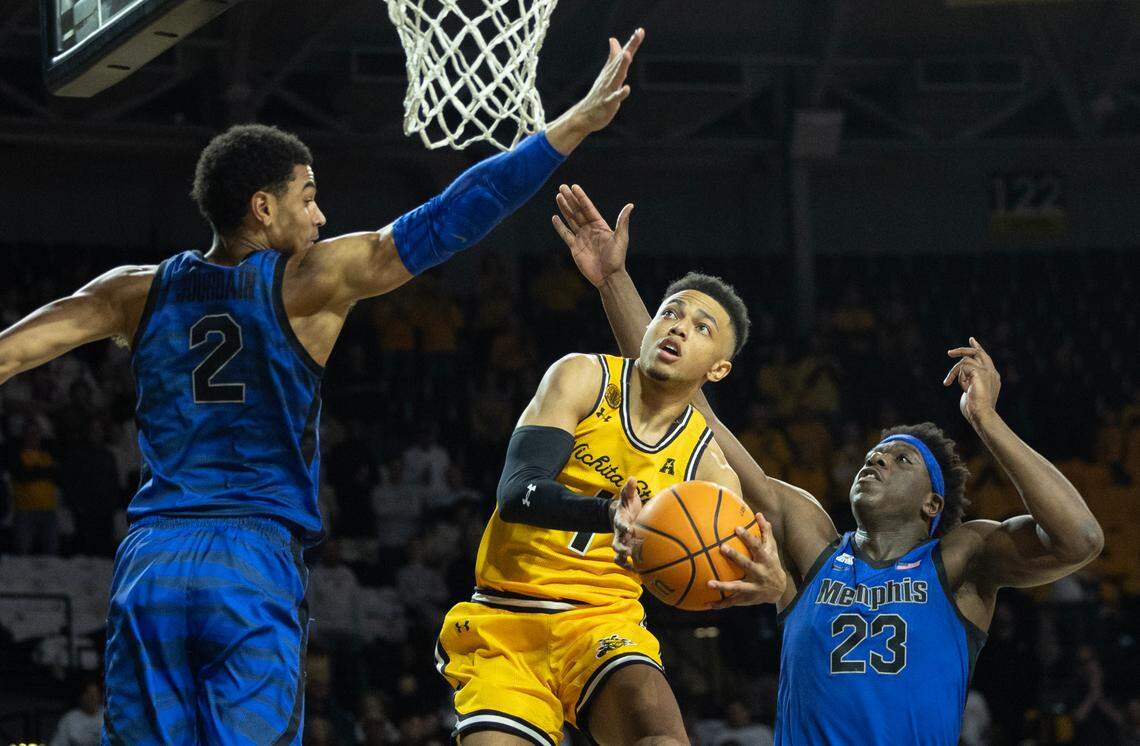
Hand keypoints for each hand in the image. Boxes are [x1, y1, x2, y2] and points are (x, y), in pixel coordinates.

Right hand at [545, 29, 644, 152]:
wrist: (585, 115)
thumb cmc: (598, 94)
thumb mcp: (607, 74)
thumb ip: (613, 57)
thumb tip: (613, 39)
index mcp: (611, 71)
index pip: (623, 54)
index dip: (632, 43)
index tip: (640, 30)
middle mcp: (610, 77)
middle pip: (621, 61)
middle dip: (629, 47)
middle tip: (637, 34)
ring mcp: (608, 90)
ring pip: (617, 76)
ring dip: (622, 65)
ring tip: (627, 54)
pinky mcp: (607, 103)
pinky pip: (614, 98)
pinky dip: (620, 93)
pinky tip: (626, 88)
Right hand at [551, 184, 631, 286]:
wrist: (608, 277)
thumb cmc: (617, 258)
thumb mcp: (621, 238)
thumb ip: (622, 221)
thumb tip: (630, 205)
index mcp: (600, 225)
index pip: (588, 208)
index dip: (581, 197)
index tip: (574, 187)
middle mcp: (590, 229)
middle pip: (578, 211)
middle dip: (570, 199)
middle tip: (562, 187)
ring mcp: (582, 238)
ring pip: (571, 220)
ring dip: (564, 208)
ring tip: (558, 196)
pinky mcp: (575, 247)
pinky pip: (566, 234)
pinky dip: (560, 226)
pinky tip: (555, 217)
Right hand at [611, 477, 642, 568]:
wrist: (620, 515)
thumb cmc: (627, 505)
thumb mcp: (628, 496)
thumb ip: (629, 489)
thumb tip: (632, 478)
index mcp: (620, 520)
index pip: (619, 523)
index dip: (623, 526)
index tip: (629, 528)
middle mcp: (619, 534)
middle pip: (615, 543)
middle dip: (621, 548)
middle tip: (628, 551)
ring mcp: (622, 543)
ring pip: (618, 556)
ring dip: (624, 562)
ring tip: (634, 568)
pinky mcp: (627, 549)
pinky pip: (627, 562)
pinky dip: (633, 568)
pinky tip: (643, 573)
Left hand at [706, 513, 786, 608]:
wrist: (779, 590)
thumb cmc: (771, 563)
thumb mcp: (771, 548)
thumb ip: (765, 531)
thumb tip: (758, 513)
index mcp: (765, 560)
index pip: (757, 546)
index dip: (748, 537)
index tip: (737, 528)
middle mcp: (759, 574)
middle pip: (747, 565)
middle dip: (735, 557)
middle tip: (722, 547)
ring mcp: (753, 588)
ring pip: (737, 587)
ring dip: (723, 586)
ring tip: (709, 583)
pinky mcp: (746, 599)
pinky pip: (732, 602)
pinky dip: (720, 604)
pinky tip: (707, 604)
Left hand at [943, 336, 1000, 425]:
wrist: (982, 415)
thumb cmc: (975, 410)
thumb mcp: (971, 392)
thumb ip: (969, 382)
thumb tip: (961, 376)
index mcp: (992, 378)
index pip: (985, 359)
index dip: (977, 349)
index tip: (972, 340)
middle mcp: (992, 373)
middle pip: (979, 353)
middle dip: (964, 350)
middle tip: (949, 353)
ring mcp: (987, 371)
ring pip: (966, 359)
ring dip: (954, 371)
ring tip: (948, 382)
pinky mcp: (980, 372)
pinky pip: (963, 365)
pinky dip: (956, 374)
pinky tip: (955, 385)